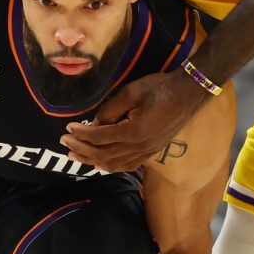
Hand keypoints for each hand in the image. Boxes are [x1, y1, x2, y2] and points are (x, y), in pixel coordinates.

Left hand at [61, 71, 208, 172]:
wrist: (189, 94)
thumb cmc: (160, 88)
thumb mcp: (131, 92)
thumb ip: (110, 110)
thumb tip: (95, 124)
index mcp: (135, 131)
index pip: (100, 137)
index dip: (81, 134)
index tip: (68, 129)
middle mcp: (141, 146)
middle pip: (103, 155)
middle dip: (81, 150)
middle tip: (64, 143)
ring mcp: (148, 152)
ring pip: (114, 164)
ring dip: (92, 161)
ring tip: (75, 155)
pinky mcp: (152, 152)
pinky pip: (127, 165)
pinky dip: (110, 166)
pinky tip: (99, 162)